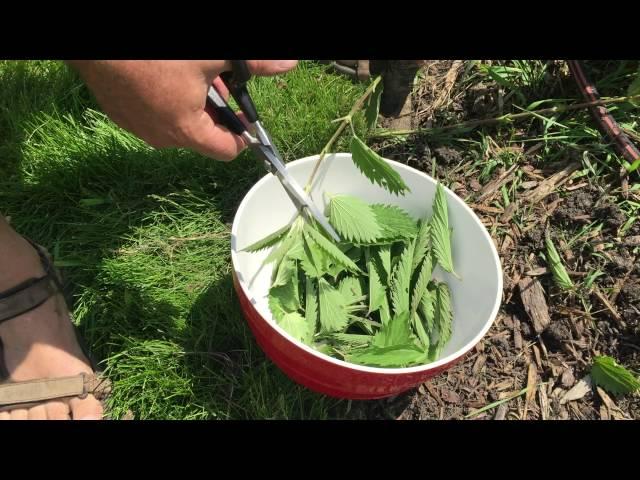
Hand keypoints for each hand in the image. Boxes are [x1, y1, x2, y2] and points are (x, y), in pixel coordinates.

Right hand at [68, 60, 297, 160]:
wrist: (95, 43)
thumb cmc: (158, 51)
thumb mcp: (213, 56)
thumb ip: (253, 64)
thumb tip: (287, 65)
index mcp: (187, 130)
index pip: (226, 151)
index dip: (242, 134)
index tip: (243, 112)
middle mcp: (162, 137)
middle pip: (203, 135)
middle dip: (217, 111)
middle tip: (219, 81)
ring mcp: (138, 127)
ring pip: (177, 123)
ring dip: (192, 103)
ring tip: (192, 73)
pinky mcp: (120, 113)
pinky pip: (154, 114)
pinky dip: (167, 100)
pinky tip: (165, 73)